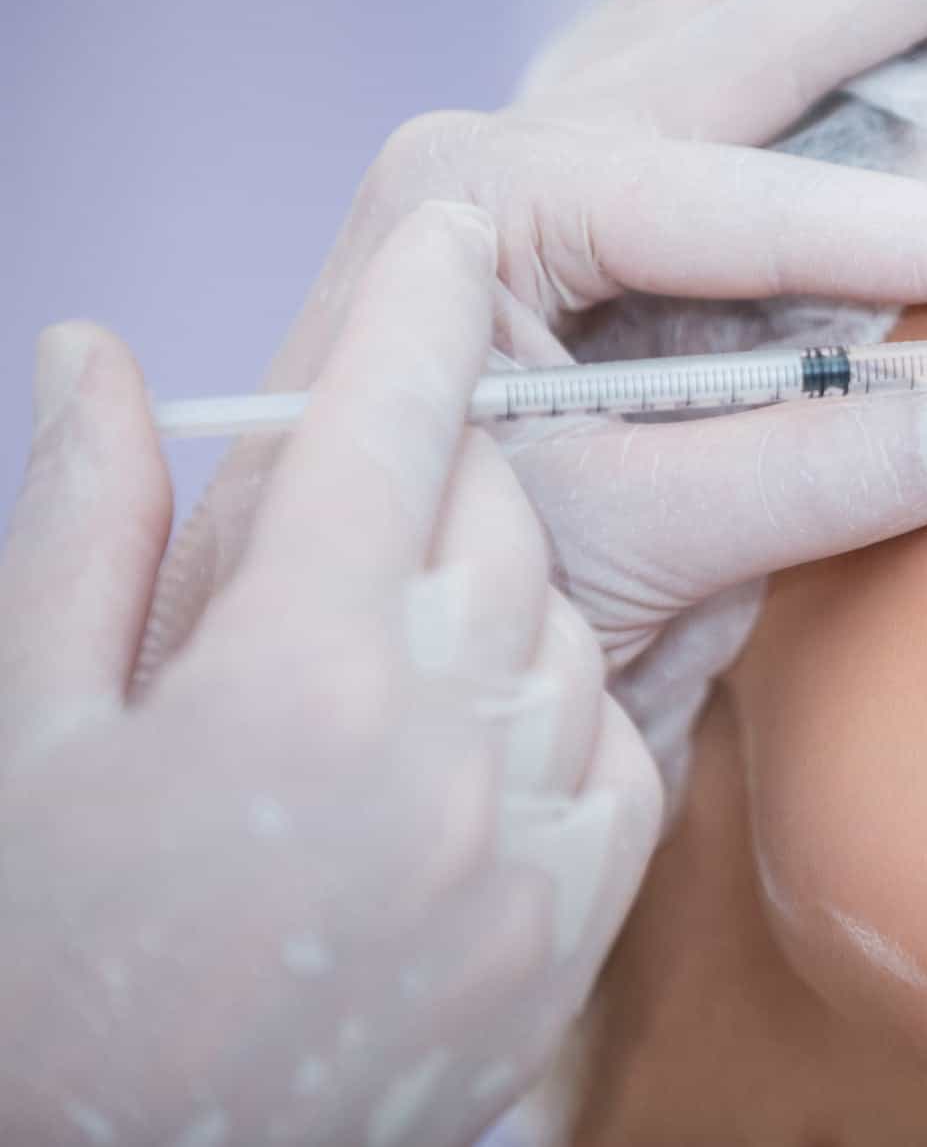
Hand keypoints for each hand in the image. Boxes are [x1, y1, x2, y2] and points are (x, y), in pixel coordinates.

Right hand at [0, 205, 659, 1144]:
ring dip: (509, 581)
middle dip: (459, 457)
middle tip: (410, 461)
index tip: (456, 227)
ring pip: (570, 610)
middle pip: (506, 502)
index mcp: (291, 663)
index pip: (390, 422)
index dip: (426, 307)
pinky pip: (615, 729)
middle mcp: (439, 732)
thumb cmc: (48, 952)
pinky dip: (561, 695)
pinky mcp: (585, 903)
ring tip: (411, 621)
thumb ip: (81, 527)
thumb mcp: (28, 729)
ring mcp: (529, 824)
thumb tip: (95, 350)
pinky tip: (474, 718)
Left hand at [139, 0, 926, 714]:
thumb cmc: (431, 594)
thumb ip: (804, 476)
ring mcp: (532, 170)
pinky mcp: (561, 220)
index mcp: (495, 206)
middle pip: (754, 23)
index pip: (766, 210)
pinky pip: (673, 62)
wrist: (335, 635)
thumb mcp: (616, 549)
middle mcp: (508, 150)